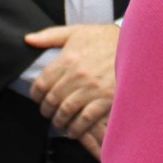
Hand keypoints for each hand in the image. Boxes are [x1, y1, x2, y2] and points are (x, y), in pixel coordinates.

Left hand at [25, 23, 118, 139]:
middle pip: (51, 99)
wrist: (134, 45)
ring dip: (59, 120)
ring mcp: (92, 89)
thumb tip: (28, 40)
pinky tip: (73, 130)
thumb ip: (50, 36)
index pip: (41, 83)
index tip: (37, 99)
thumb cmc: (103, 38)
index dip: (35, 95)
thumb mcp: (76, 32)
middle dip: (46, 109)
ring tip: (59, 121)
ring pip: (65, 111)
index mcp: (67, 59)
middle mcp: (77, 75)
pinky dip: (76, 128)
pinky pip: (85, 119)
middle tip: (47, 112)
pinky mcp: (106, 99)